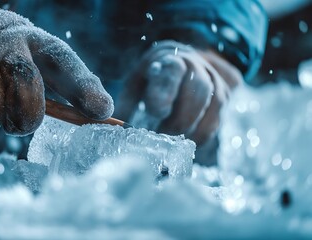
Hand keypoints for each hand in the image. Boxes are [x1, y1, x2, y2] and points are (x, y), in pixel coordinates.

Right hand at [0, 2, 112, 134]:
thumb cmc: (11, 57)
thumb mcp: (43, 61)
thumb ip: (73, 86)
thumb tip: (105, 112)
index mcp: (36, 42)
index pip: (63, 62)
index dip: (82, 88)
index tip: (102, 110)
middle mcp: (6, 46)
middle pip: (27, 103)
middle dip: (25, 118)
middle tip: (18, 109)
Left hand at [115, 41, 241, 144]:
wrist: (183, 61)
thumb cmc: (153, 76)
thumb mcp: (135, 83)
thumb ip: (127, 104)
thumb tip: (114, 128)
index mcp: (170, 59)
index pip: (173, 71)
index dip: (166, 93)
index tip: (155, 112)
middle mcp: (196, 66)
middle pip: (198, 91)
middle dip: (180, 118)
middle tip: (163, 135)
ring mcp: (213, 80)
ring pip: (213, 105)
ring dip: (193, 128)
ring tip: (173, 142)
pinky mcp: (222, 96)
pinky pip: (217, 118)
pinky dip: (203, 134)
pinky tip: (187, 143)